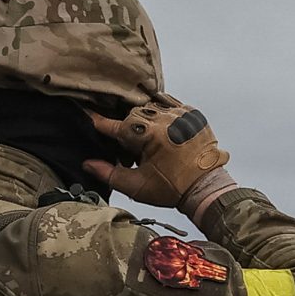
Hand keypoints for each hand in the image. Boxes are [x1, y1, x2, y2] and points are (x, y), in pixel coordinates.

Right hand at [84, 100, 230, 209]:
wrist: (206, 189)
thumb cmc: (173, 189)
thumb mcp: (137, 186)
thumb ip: (109, 174)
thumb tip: (88, 164)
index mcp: (148, 134)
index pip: (115, 125)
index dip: (100, 124)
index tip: (88, 116)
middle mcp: (164, 119)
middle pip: (133, 115)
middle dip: (128, 129)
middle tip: (133, 147)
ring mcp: (180, 114)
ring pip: (151, 108)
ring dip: (146, 120)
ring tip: (150, 140)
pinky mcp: (192, 115)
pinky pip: (170, 106)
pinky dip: (163, 114)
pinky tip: (162, 129)